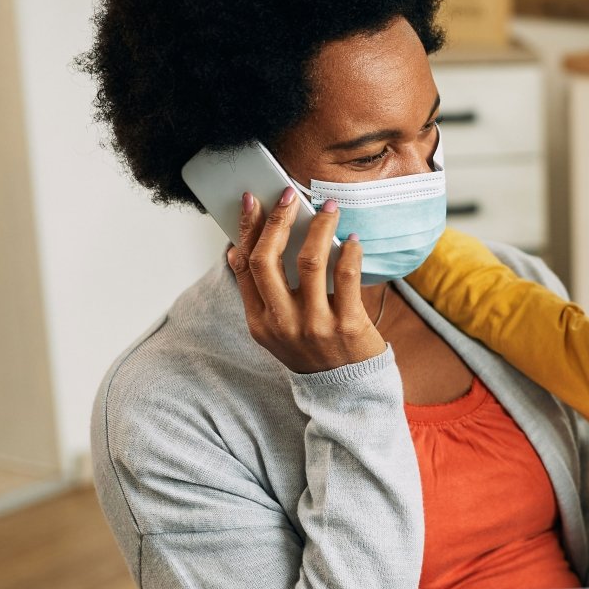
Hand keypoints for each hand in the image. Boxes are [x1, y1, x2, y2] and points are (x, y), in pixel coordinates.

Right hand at [227, 188, 383, 373]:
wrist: (347, 393)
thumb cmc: (312, 353)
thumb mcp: (275, 330)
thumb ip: (258, 294)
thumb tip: (237, 250)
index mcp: (260, 322)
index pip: (245, 266)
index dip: (247, 230)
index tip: (253, 201)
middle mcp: (283, 323)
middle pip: (268, 259)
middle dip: (276, 220)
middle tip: (288, 195)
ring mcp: (315, 325)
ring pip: (309, 262)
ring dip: (319, 227)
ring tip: (330, 208)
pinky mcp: (348, 326)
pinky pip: (346, 277)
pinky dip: (349, 252)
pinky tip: (352, 239)